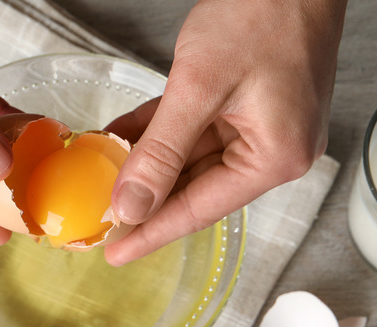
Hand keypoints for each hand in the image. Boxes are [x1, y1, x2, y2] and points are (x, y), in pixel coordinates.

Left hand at [104, 0, 346, 265]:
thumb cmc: (264, 13)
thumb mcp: (199, 87)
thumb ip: (162, 150)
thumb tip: (132, 204)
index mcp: (275, 157)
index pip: (200, 209)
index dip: (152, 232)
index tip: (115, 252)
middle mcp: (273, 151)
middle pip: (196, 188)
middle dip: (146, 198)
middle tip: (101, 218)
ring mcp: (261, 127)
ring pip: (191, 159)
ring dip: (147, 163)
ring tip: (102, 177)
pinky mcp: (248, 106)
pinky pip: (196, 130)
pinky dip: (160, 134)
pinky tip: (122, 138)